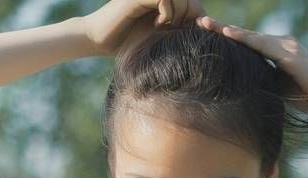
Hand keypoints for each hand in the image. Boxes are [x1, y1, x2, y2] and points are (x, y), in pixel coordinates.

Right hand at [83, 0, 206, 55]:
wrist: (99, 40)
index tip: (190, 34)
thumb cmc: (128, 43)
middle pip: (192, 0)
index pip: (195, 4)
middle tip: (175, 32)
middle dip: (191, 18)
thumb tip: (208, 29)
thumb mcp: (161, 37)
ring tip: (165, 29)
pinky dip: (167, 14)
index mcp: (164, 0)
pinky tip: (157, 25)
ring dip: (179, 16)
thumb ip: (181, 29)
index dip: (199, 18)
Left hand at [195, 15, 307, 117]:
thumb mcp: (280, 87)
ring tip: (208, 25)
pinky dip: (245, 39)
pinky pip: (263, 45)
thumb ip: (265, 80)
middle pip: (248, 36)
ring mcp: (288, 47)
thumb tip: (245, 84)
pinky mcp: (291, 56)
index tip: (207, 33)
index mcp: (280, 51)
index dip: (229, 38)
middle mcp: (283, 44)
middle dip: (223, 29)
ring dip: (229, 31)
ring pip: (253, 37)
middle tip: (200, 21)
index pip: (250, 43)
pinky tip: (229, 34)